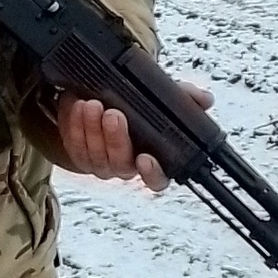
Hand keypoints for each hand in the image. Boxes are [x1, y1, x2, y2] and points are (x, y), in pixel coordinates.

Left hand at [56, 83, 214, 191]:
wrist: (104, 101)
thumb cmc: (138, 106)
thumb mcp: (163, 97)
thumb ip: (184, 97)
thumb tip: (205, 99)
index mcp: (151, 159)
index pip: (157, 180)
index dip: (153, 173)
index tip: (146, 158)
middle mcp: (125, 166)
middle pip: (121, 165)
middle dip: (116, 139)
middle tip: (113, 114)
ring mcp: (100, 162)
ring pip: (95, 156)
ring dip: (91, 130)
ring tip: (91, 104)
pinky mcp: (77, 153)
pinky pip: (73, 145)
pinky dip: (73, 125)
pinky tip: (75, 105)